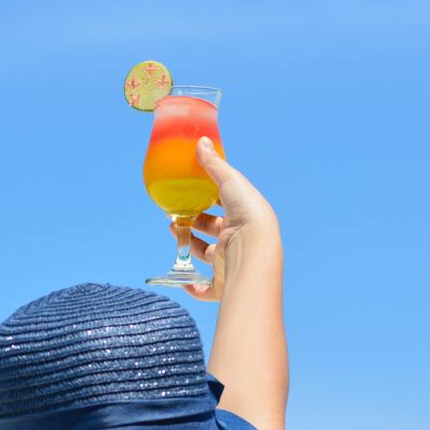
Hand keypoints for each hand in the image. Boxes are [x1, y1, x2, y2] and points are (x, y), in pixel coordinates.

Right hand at [169, 136, 280, 302]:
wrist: (254, 251)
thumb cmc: (248, 214)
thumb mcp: (231, 182)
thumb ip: (214, 164)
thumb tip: (201, 141)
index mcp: (245, 216)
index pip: (226, 206)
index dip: (208, 199)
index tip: (190, 193)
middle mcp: (240, 239)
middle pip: (215, 230)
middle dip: (195, 223)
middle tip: (176, 215)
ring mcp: (232, 262)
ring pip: (209, 256)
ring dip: (191, 247)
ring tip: (174, 234)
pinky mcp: (224, 283)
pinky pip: (208, 288)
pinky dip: (194, 287)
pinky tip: (184, 281)